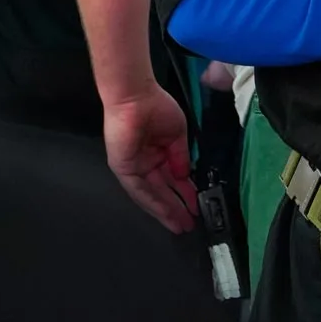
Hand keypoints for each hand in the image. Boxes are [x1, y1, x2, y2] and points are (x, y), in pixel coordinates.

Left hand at [104, 86, 199, 232]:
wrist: (137, 96)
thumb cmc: (156, 107)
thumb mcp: (177, 136)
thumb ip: (180, 158)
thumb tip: (186, 176)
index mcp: (157, 153)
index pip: (171, 180)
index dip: (184, 195)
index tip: (196, 207)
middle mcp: (144, 163)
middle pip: (161, 192)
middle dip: (176, 209)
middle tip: (189, 224)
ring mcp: (132, 167)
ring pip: (150, 195)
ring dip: (165, 211)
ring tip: (180, 225)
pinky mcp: (123, 168)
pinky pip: (139, 190)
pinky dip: (153, 203)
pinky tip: (166, 213)